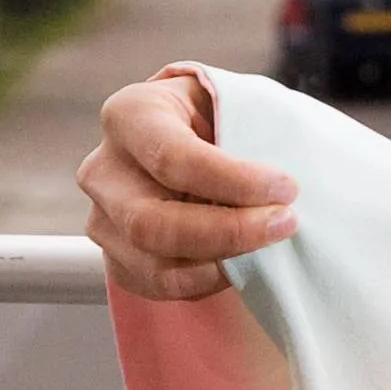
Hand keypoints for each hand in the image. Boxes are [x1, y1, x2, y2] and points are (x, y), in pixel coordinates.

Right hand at [78, 67, 294, 302]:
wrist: (205, 139)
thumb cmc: (228, 117)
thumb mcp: (240, 103)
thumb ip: (255, 132)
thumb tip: (286, 188)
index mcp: (131, 114)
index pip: (172, 158)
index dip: (234, 181)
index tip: (286, 188)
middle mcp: (104, 168)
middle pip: (151, 222)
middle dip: (228, 232)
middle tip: (284, 223)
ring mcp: (103, 217)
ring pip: (154, 264)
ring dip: (223, 263)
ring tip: (268, 245)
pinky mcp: (116, 257)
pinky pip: (160, 286)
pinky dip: (209, 282)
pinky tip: (241, 260)